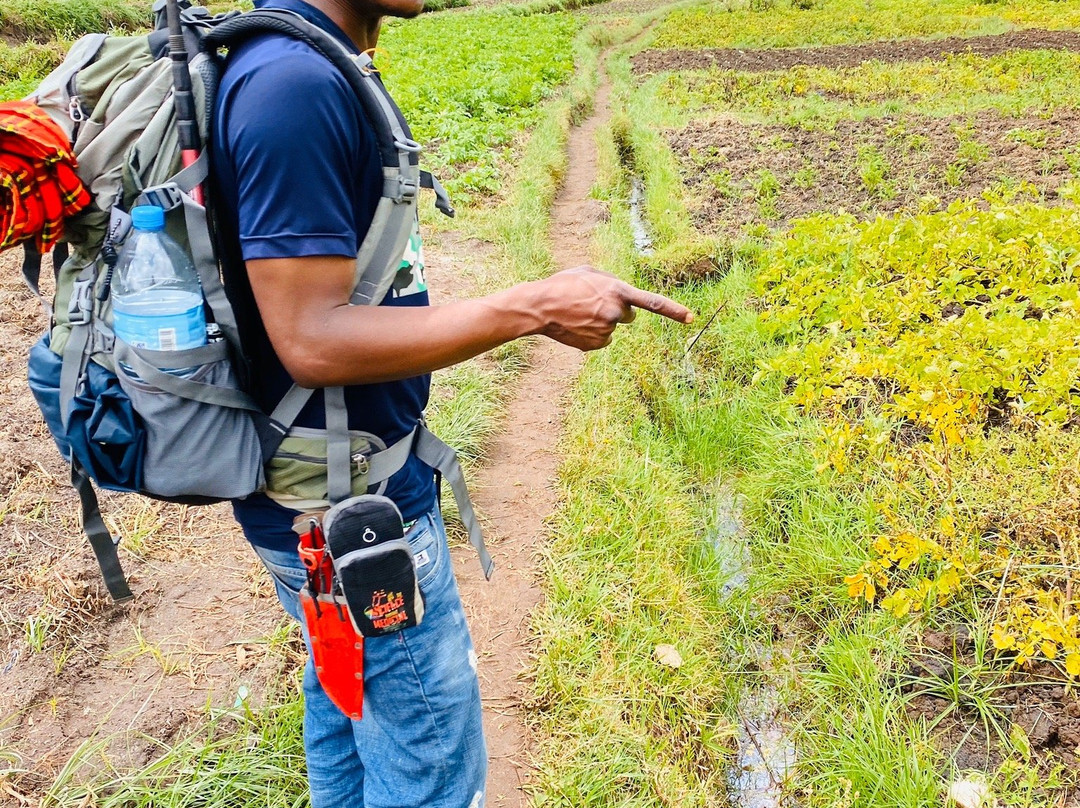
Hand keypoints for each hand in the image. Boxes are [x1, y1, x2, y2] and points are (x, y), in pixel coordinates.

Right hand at [531, 266, 693, 350]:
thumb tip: (621, 293)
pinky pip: (601, 340)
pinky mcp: (596, 345)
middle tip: (594, 304)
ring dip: (600, 321)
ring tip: (577, 313)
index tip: (691, 318)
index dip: (673, 310)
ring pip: (612, 328)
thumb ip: (610, 280)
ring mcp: (606, 330)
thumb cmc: (563, 284)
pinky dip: (591, 334)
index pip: (652, 302)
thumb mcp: (589, 272)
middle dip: (617, 311)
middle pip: (628, 315)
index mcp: (617, 291)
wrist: (540, 307)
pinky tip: (576, 326)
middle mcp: (616, 312)